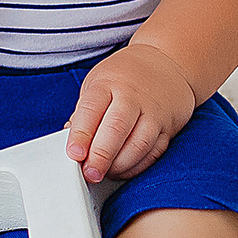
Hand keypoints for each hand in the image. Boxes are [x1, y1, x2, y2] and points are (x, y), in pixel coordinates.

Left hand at [64, 43, 198, 182]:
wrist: (167, 64)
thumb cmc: (125, 77)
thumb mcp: (97, 84)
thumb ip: (84, 114)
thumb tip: (69, 142)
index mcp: (108, 84)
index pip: (91, 110)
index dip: (81, 134)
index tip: (74, 154)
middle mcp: (132, 97)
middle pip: (116, 128)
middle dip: (101, 156)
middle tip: (90, 173)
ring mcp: (153, 113)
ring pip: (139, 144)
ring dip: (120, 165)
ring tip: (106, 173)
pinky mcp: (168, 128)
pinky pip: (154, 153)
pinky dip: (137, 167)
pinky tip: (123, 170)